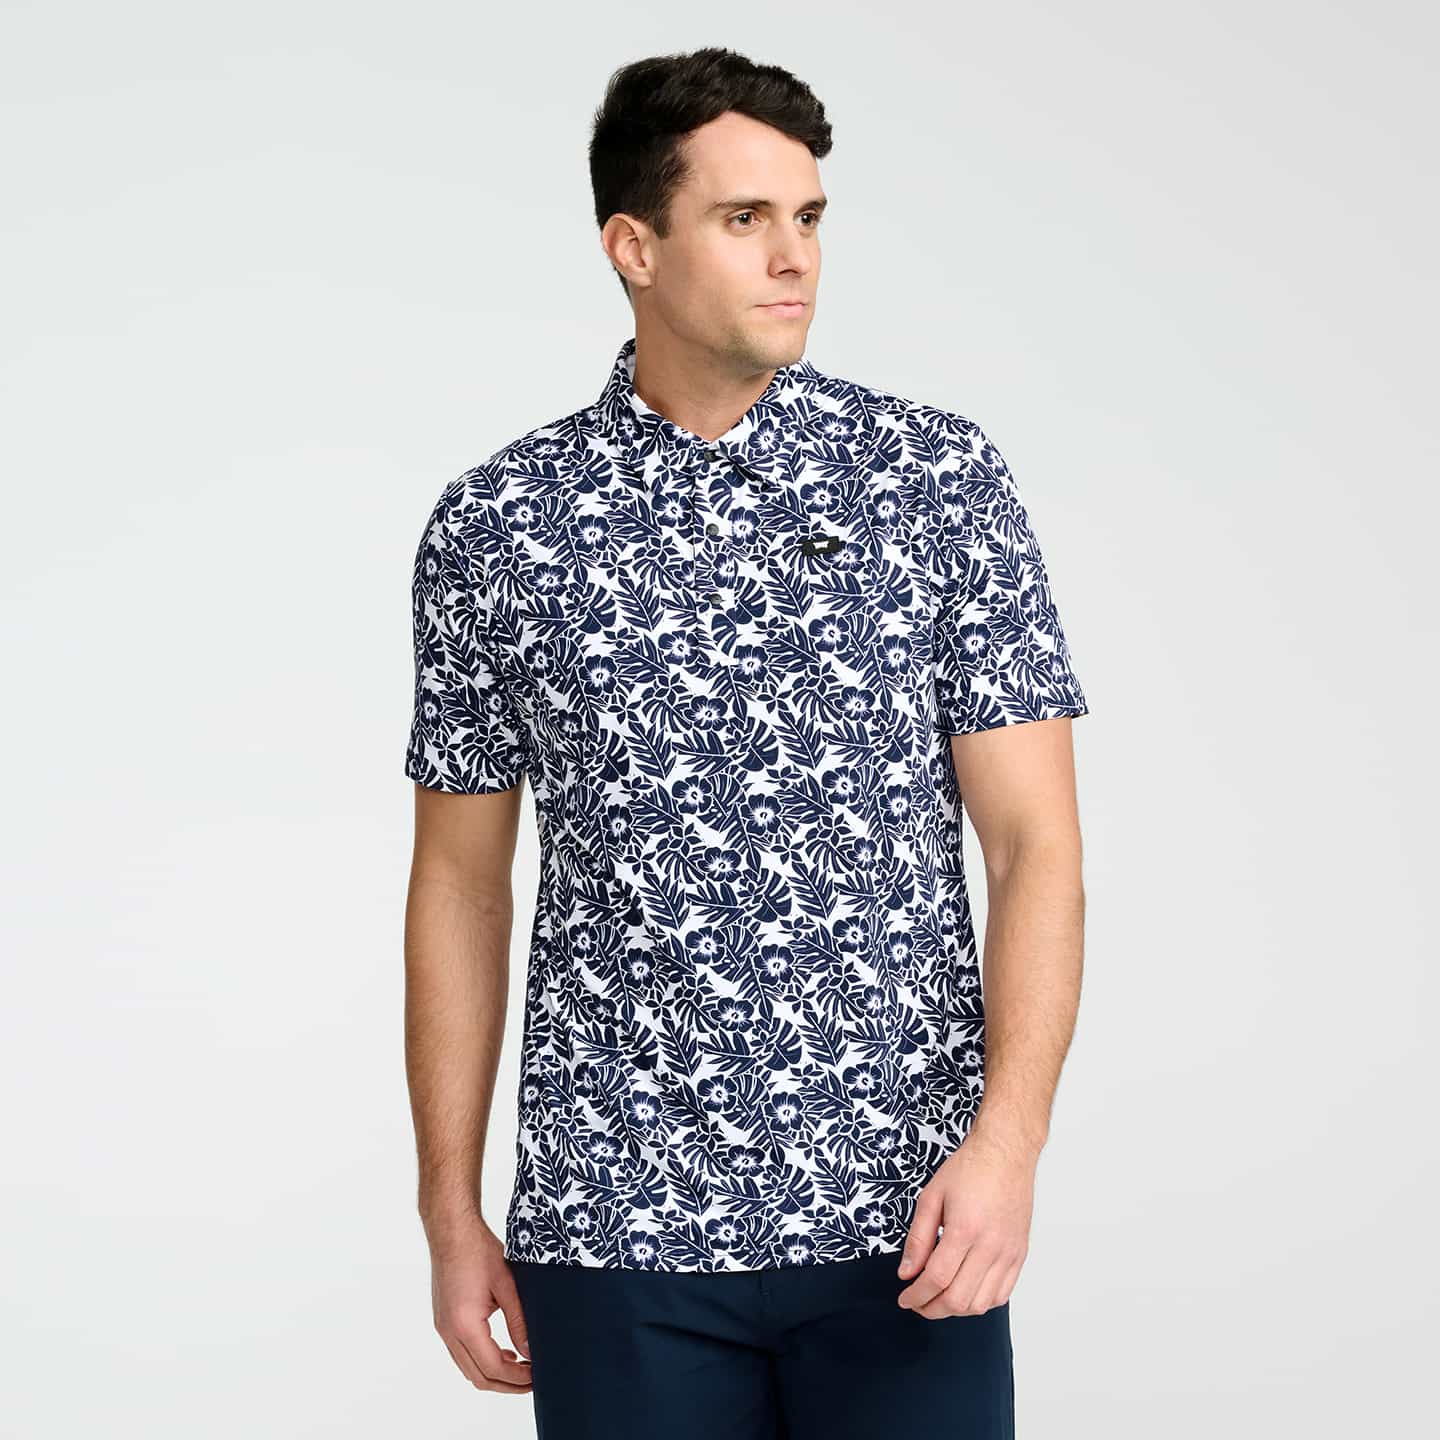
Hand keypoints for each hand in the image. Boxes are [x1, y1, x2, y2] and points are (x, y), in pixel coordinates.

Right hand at [429, 1215, 532, 1392]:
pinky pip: (462, 1354)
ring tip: (522, 1368)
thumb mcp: (507, 1285)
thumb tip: (531, 1350)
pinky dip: (482, 1361)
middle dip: (507, 1384)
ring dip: (494, 1374)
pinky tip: (503, 1351)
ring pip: (468, 1369)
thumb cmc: (478, 1251)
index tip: (538, 1376)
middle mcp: (449, 1332)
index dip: (517, 1379)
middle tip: (533, 1379)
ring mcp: (443, 1328)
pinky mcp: (444, 1320)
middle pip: (479, 1377)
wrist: (451, 1231)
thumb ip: (519, 1321)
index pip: (493, 1368)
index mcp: (464, 1325)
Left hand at [895, 1128, 1036, 1317]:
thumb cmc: (969, 1169)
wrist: (1006, 1153)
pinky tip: (965, 1293)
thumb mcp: (931, 1197)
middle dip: (931, 1308)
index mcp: (965, 1229)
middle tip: (917, 1303)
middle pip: (958, 1299)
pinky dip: (981, 1303)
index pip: (936, 1279)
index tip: (905, 1299)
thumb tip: (907, 1273)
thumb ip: (918, 1238)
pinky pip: (1002, 1295)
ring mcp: (1008, 1253)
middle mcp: (990, 1246)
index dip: (916, 1296)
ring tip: (938, 1300)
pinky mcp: (1019, 1255)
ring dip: (956, 1310)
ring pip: (981, 1304)